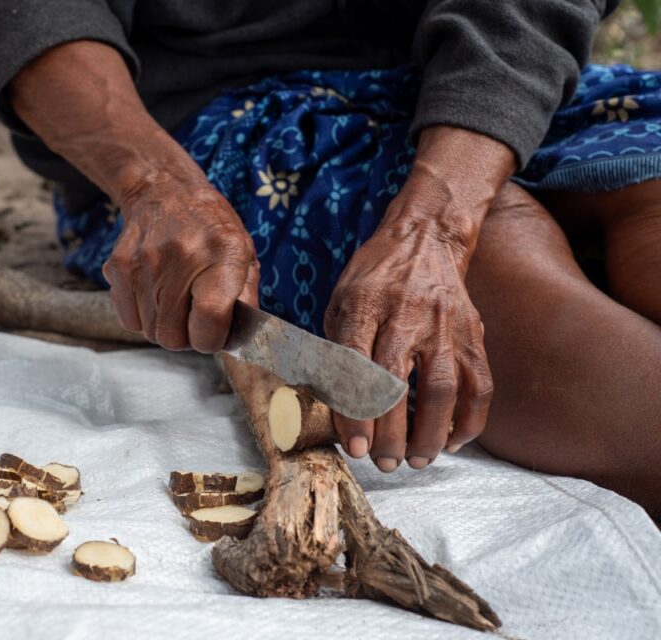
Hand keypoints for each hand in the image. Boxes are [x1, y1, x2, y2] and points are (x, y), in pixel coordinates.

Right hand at [104, 174, 259, 352]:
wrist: (165, 192)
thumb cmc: (211, 229)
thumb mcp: (244, 255)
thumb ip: (245, 300)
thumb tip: (237, 340)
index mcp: (222, 255)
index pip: (209, 320)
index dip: (211, 339)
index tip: (214, 332)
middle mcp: (180, 258)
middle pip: (173, 337)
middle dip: (187, 336)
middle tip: (194, 316)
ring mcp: (144, 264)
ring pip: (150, 333)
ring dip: (165, 326)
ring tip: (176, 299)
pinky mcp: (119, 269)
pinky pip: (129, 321)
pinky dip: (143, 317)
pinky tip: (155, 294)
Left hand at [324, 127, 514, 470]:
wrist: (426, 238)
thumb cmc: (373, 277)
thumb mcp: (339, 301)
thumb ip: (333, 349)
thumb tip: (323, 404)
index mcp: (364, 305)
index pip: (357, 367)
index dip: (355, 411)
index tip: (354, 446)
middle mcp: (406, 315)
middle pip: (399, 384)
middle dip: (391, 433)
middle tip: (383, 463)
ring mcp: (445, 325)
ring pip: (442, 389)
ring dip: (430, 433)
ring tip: (417, 461)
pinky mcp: (474, 333)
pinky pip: (479, 384)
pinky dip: (470, 419)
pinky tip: (452, 441)